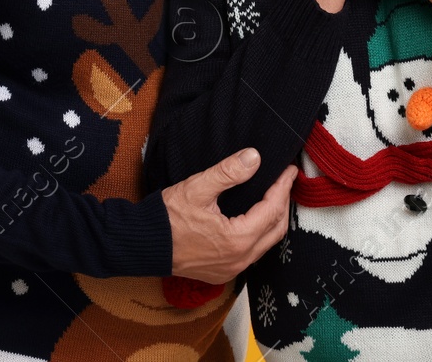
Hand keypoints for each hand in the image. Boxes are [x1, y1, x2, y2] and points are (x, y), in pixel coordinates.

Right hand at [162, 148, 297, 283]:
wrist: (142, 244)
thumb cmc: (167, 217)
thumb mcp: (197, 188)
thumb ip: (228, 172)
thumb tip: (254, 157)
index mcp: (237, 239)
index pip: (272, 210)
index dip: (282, 188)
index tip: (289, 171)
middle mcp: (240, 259)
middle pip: (276, 230)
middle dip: (283, 204)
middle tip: (284, 182)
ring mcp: (232, 269)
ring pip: (265, 244)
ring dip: (273, 221)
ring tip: (273, 198)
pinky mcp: (223, 272)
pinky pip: (252, 253)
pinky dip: (259, 235)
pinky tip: (254, 220)